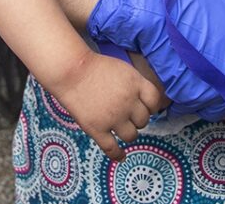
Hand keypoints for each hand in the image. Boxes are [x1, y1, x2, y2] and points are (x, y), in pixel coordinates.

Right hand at [46, 49, 162, 160]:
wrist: (70, 70)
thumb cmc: (93, 67)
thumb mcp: (122, 69)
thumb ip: (135, 84)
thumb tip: (144, 101)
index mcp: (135, 84)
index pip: (154, 101)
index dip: (151, 106)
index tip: (146, 108)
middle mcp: (128, 102)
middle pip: (143, 120)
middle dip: (137, 119)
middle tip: (127, 116)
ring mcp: (113, 117)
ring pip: (131, 136)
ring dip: (129, 133)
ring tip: (121, 129)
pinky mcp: (97, 129)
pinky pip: (112, 148)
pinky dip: (118, 155)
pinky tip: (121, 156)